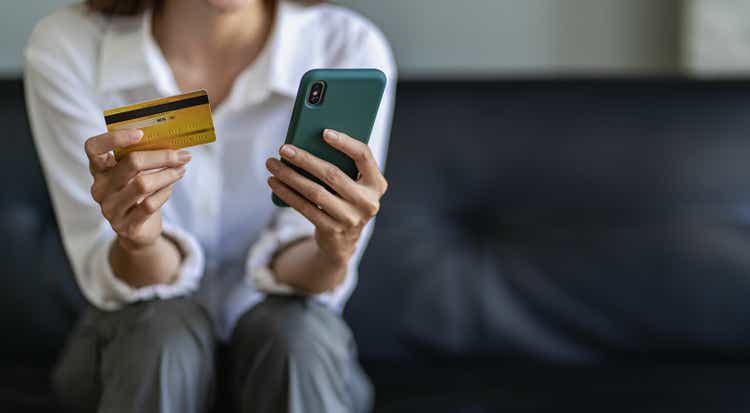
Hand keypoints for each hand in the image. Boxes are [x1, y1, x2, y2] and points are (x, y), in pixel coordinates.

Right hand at [85, 129, 190, 250]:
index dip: (114, 138)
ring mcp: (110, 209)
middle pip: (131, 163)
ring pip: (143, 184)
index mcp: (99, 170)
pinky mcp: (125, 226)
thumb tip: (173, 145)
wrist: (137, 231)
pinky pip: (149, 205)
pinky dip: (165, 193)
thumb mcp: (135, 175)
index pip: (94, 148)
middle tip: (182, 155)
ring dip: (168, 175)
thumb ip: (144, 159)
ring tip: (181, 171)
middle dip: (162, 157)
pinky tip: (170, 189)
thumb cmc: (138, 195)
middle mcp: (100, 188)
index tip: (141, 133)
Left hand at [265, 129, 387, 265]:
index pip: (363, 156)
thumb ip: (342, 165)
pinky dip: (287, 194)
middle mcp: (367, 202)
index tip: (324, 132)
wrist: (343, 240)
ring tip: (273, 164)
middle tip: (284, 148)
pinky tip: (275, 183)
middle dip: (305, 159)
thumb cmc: (345, 200)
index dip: (345, 142)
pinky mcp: (332, 230)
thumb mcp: (353, 184)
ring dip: (290, 176)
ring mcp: (351, 218)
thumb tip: (307, 141)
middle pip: (332, 174)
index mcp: (376, 184)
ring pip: (315, 192)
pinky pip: (305, 208)